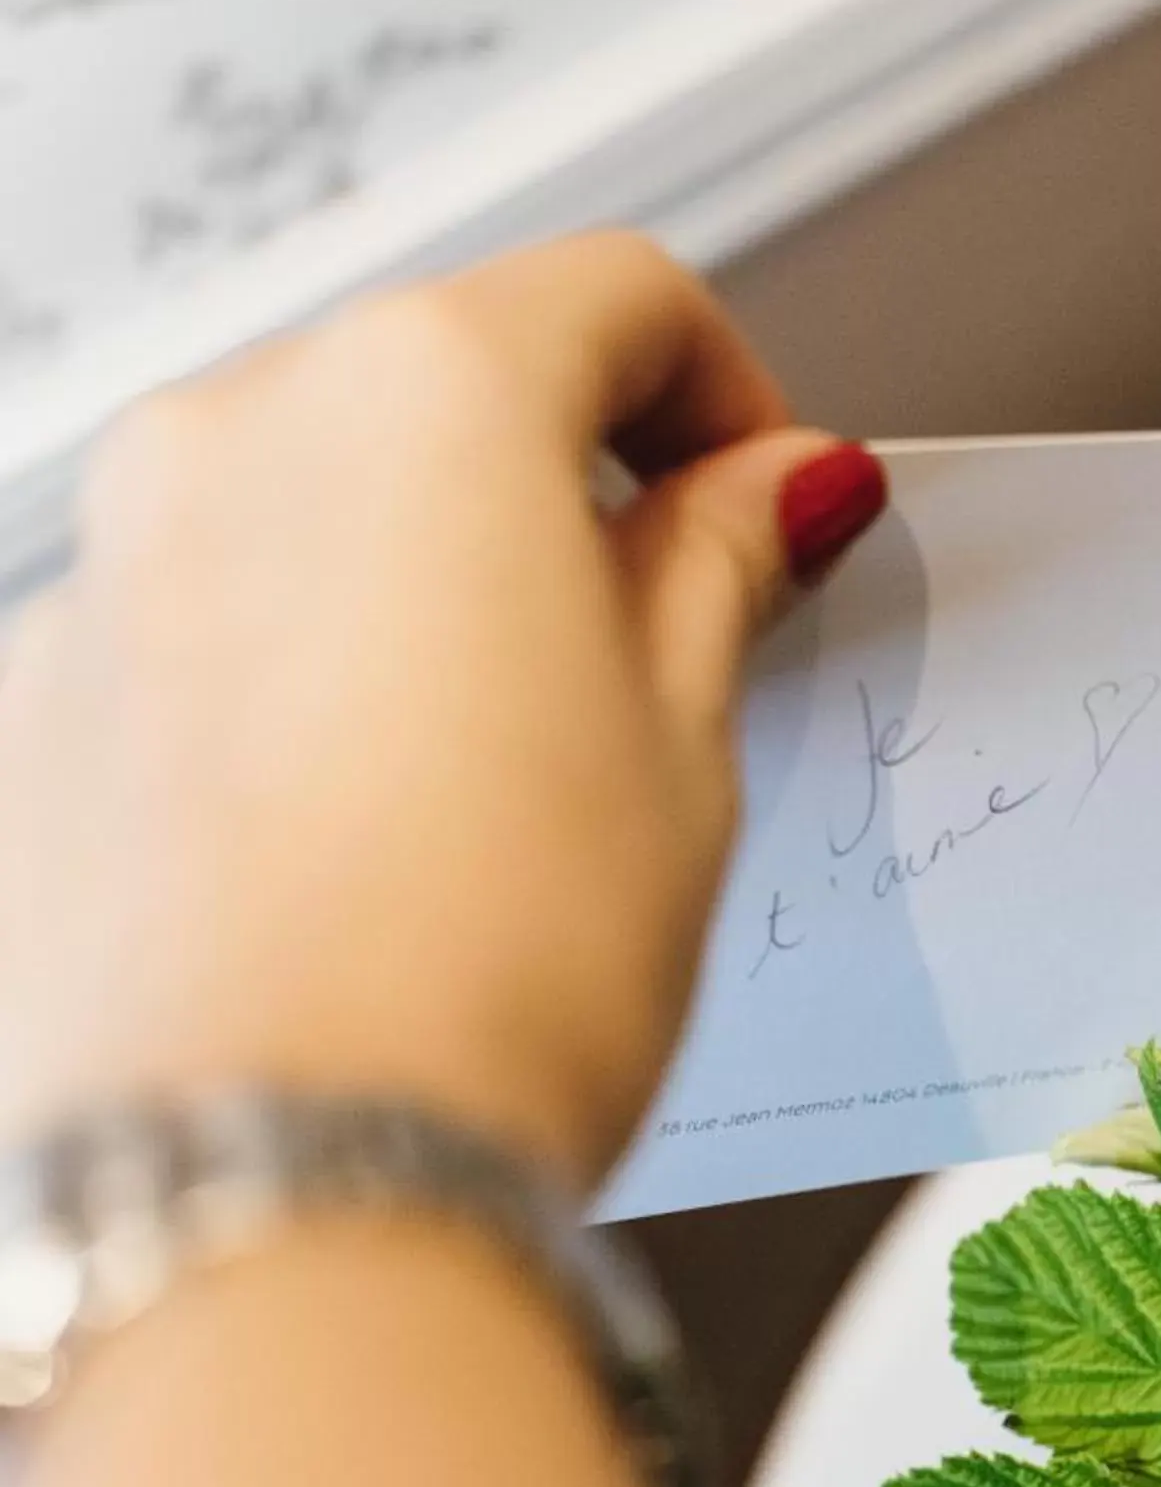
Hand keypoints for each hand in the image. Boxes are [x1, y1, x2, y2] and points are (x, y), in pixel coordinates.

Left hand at [0, 233, 885, 1186]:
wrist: (271, 1188)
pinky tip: (371, 844)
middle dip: (567, 485)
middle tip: (662, 641)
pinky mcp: (35, 712)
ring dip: (423, 585)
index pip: (620, 299)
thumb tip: (760, 494)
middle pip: (443, 386)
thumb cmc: (482, 977)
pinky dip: (299, 688)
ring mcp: (104, 574)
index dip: (729, 393)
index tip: (762, 498)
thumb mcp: (681, 749)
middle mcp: (235, 442)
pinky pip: (201, 641)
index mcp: (428, 399)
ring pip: (308, 513)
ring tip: (511, 772)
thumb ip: (715, 572)